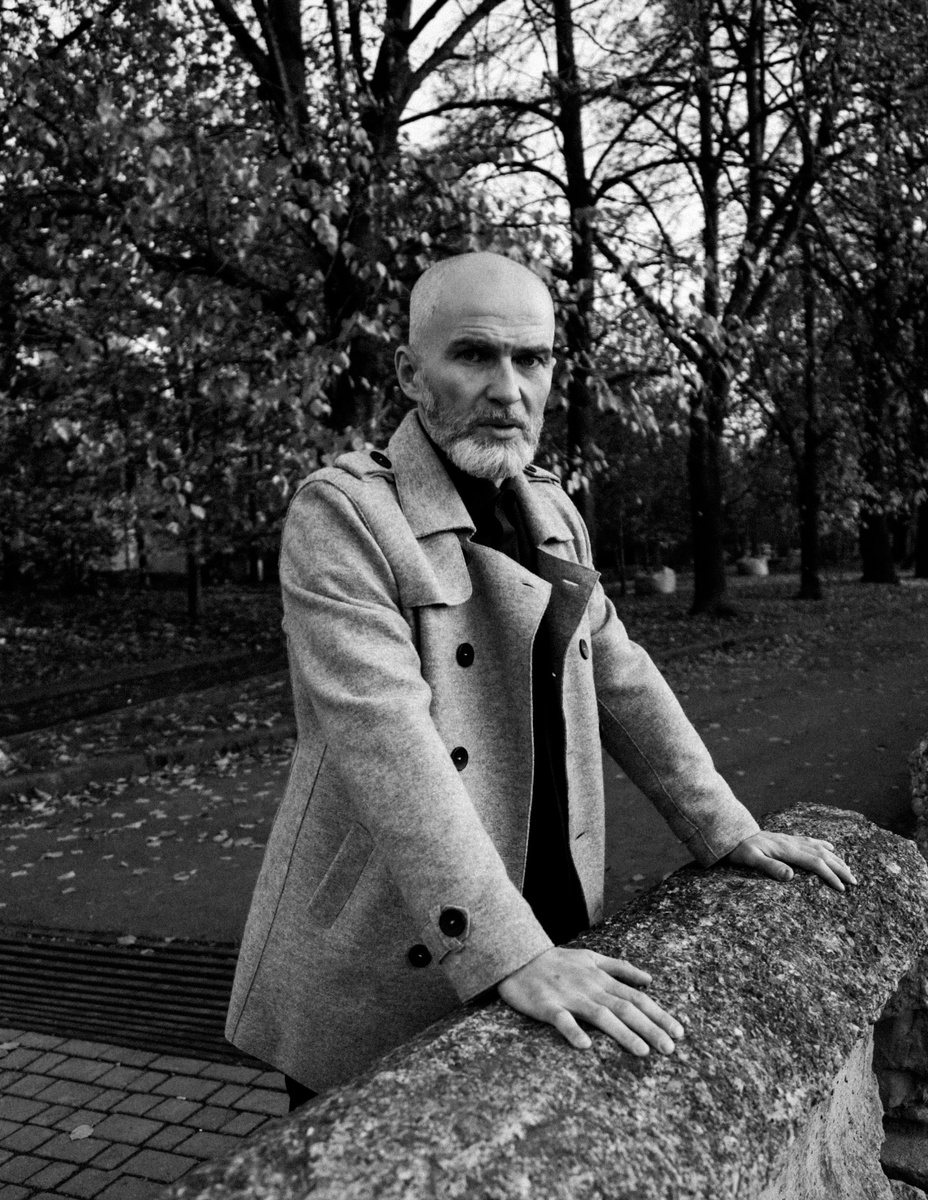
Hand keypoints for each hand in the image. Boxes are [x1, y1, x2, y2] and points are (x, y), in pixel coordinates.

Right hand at [497, 946, 683, 1055]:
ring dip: (622, 1033)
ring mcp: (568, 996)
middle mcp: (590, 987)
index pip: (636, 997)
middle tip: (669, 1048)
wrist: (519, 956)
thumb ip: (620, 968)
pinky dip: (573, 1031)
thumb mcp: (591, 957)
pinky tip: (585, 1046)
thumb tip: (649, 980)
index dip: (659, 1014)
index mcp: (601, 978)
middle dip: (649, 1028)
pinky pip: (561, 1019)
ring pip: (600, 1014)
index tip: (679, 1033)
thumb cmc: (557, 961)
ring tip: (642, 1051)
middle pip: (624, 1007)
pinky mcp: (546, 1005)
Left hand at [726, 832, 856, 891]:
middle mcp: (792, 843)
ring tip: (849, 870)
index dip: (830, 875)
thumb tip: (791, 876)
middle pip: (823, 855)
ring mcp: (790, 840)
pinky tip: (831, 848)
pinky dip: (823, 845)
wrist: (732, 834)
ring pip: (820, 848)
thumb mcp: (751, 860)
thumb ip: (770, 867)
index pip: (815, 863)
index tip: (842, 889)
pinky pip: (810, 841)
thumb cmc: (740, 850)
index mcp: (787, 850)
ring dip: (836, 859)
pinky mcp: (787, 839)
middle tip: (855, 882)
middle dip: (840, 868)